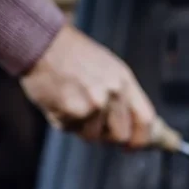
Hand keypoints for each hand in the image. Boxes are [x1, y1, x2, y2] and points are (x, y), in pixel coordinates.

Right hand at [21, 25, 156, 148]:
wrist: (42, 42)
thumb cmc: (73, 56)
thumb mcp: (108, 68)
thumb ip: (122, 96)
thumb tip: (132, 125)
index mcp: (125, 81)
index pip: (146, 120)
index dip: (141, 139)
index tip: (131, 145)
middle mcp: (114, 93)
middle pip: (121, 136)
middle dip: (106, 136)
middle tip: (91, 123)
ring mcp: (95, 104)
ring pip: (93, 136)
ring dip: (81, 127)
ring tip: (71, 101)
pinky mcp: (74, 111)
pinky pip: (71, 130)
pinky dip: (63, 120)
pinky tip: (58, 100)